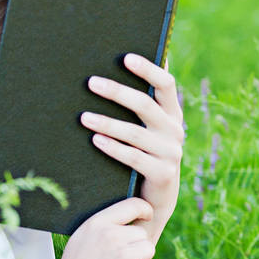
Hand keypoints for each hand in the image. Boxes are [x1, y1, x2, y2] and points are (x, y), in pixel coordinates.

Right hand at [47, 196, 155, 258]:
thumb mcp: (79, 241)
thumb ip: (102, 228)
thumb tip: (129, 221)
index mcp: (96, 224)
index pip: (132, 205)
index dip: (144, 209)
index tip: (146, 215)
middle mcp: (112, 237)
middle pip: (142, 234)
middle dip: (135, 247)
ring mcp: (124, 256)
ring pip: (148, 251)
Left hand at [79, 54, 183, 244]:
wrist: (154, 201)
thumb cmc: (144, 157)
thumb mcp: (147, 131)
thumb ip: (144, 104)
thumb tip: (124, 65)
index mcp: (172, 115)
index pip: (166, 84)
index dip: (148, 69)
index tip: (125, 57)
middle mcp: (175, 131)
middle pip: (145, 105)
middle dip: (116, 92)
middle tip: (91, 83)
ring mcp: (171, 153)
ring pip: (135, 133)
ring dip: (107, 122)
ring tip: (83, 116)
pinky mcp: (163, 174)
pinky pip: (134, 157)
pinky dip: (113, 148)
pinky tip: (95, 140)